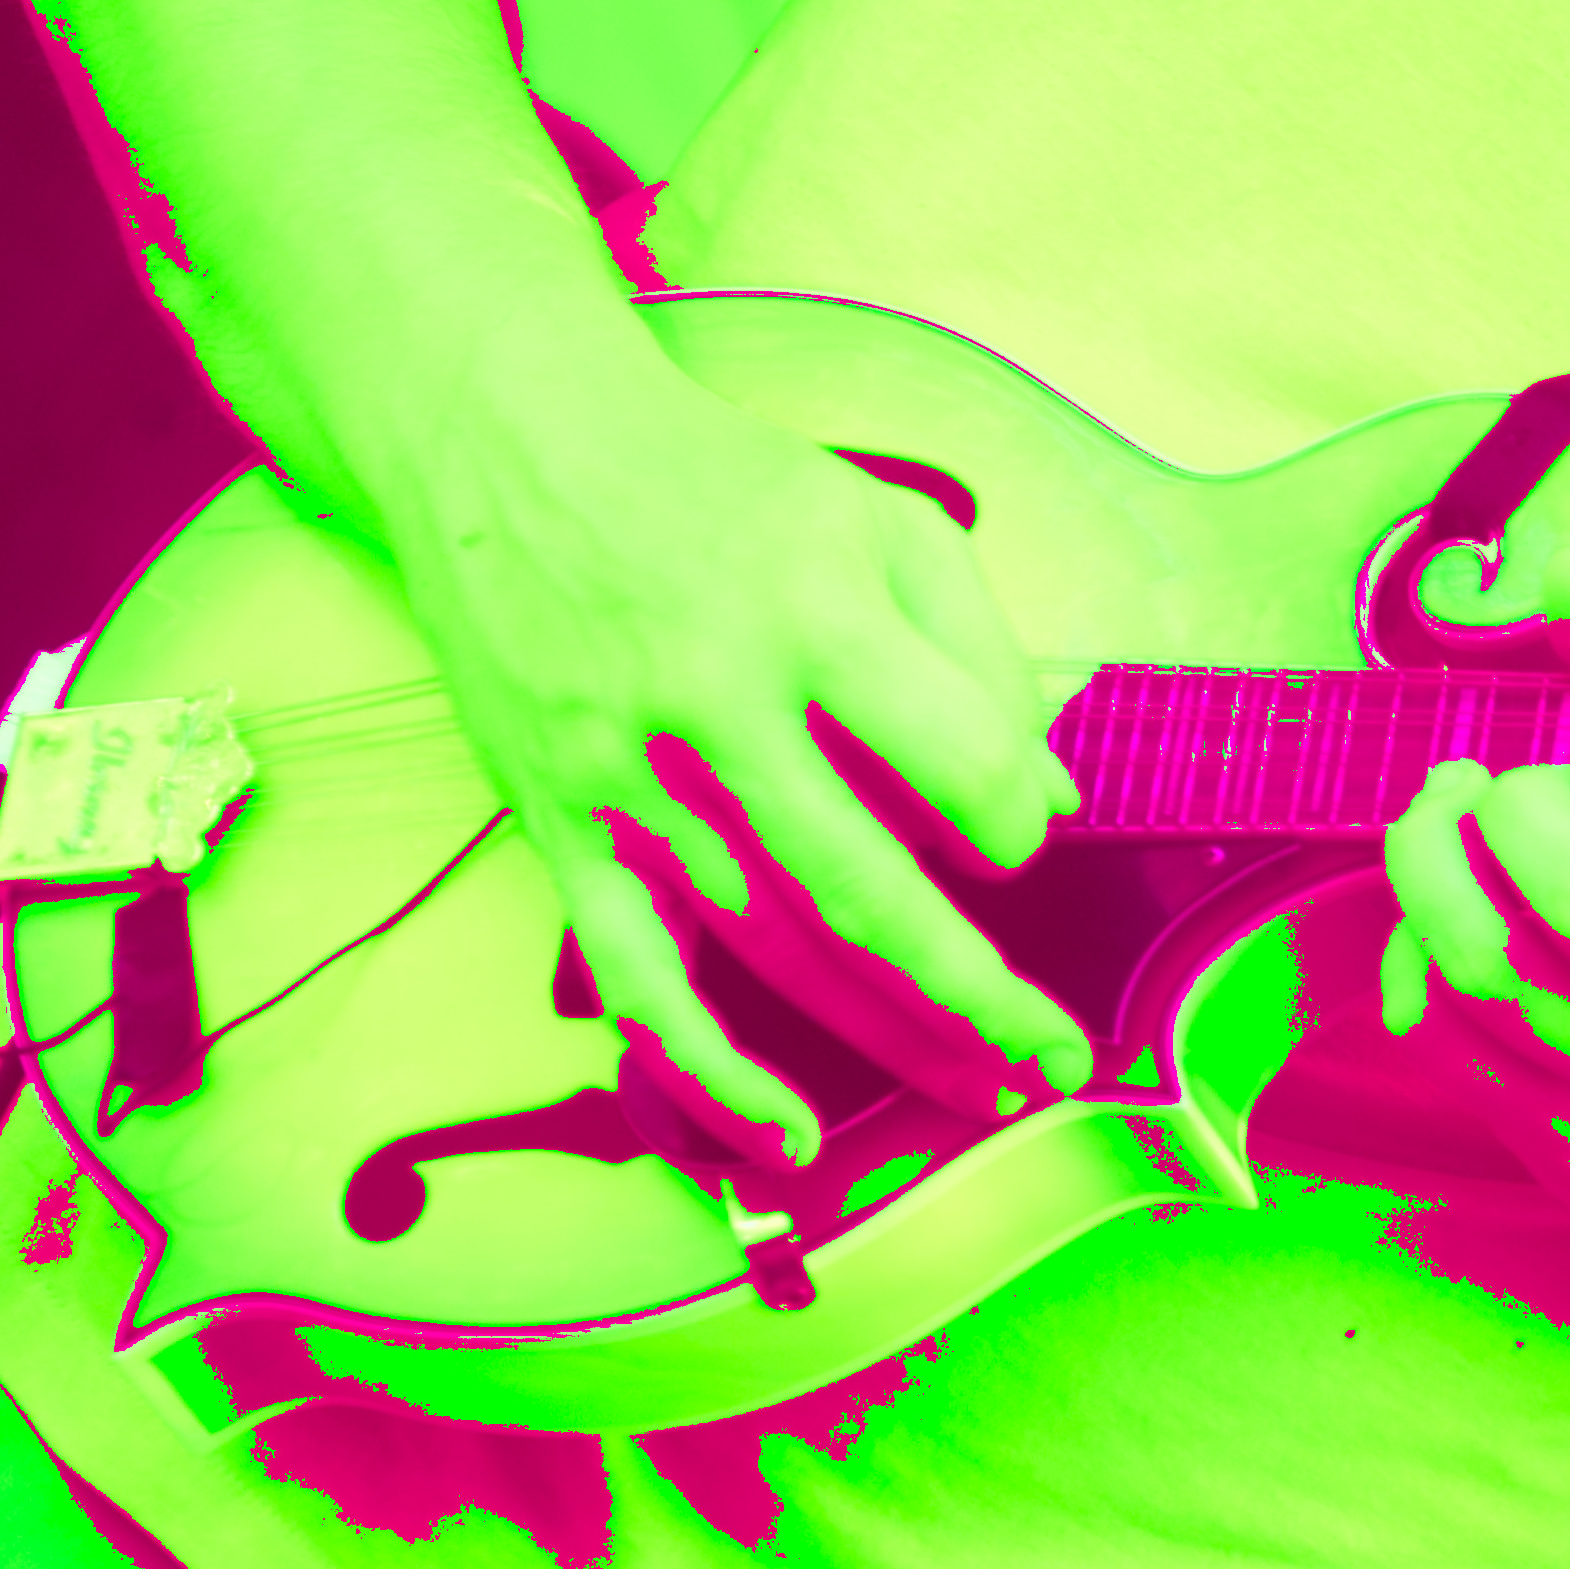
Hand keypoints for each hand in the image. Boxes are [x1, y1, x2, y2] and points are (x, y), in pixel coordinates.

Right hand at [383, 358, 1090, 1166]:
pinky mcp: (558, 814)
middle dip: (977, 985)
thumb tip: (1051, 797)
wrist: (509, 437)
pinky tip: (786, 1131)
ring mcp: (625, 764)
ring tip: (980, 1080)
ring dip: (878, 1023)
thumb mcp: (881, 518)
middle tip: (1060, 1051)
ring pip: (764, 934)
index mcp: (816, 606)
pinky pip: (638, 969)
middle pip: (863, 880)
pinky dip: (710, 1063)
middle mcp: (717, 691)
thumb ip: (982, 651)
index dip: (1011, 817)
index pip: (952, 755)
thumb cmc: (724, 487)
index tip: (1019, 837)